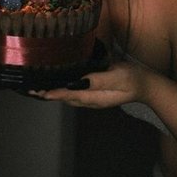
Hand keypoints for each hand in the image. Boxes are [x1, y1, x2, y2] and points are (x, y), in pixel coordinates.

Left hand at [29, 61, 144, 107]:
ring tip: (38, 84)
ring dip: (54, 91)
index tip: (36, 91)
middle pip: (64, 98)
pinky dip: (64, 87)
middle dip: (47, 93)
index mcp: (93, 97)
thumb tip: (77, 82)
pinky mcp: (95, 92)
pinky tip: (59, 80)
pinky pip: (75, 91)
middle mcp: (90, 100)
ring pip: (68, 95)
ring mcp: (93, 97)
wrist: (146, 85)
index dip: (51, 93)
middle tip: (30, 87)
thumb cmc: (132, 79)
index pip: (67, 95)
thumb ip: (97, 80)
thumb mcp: (116, 77)